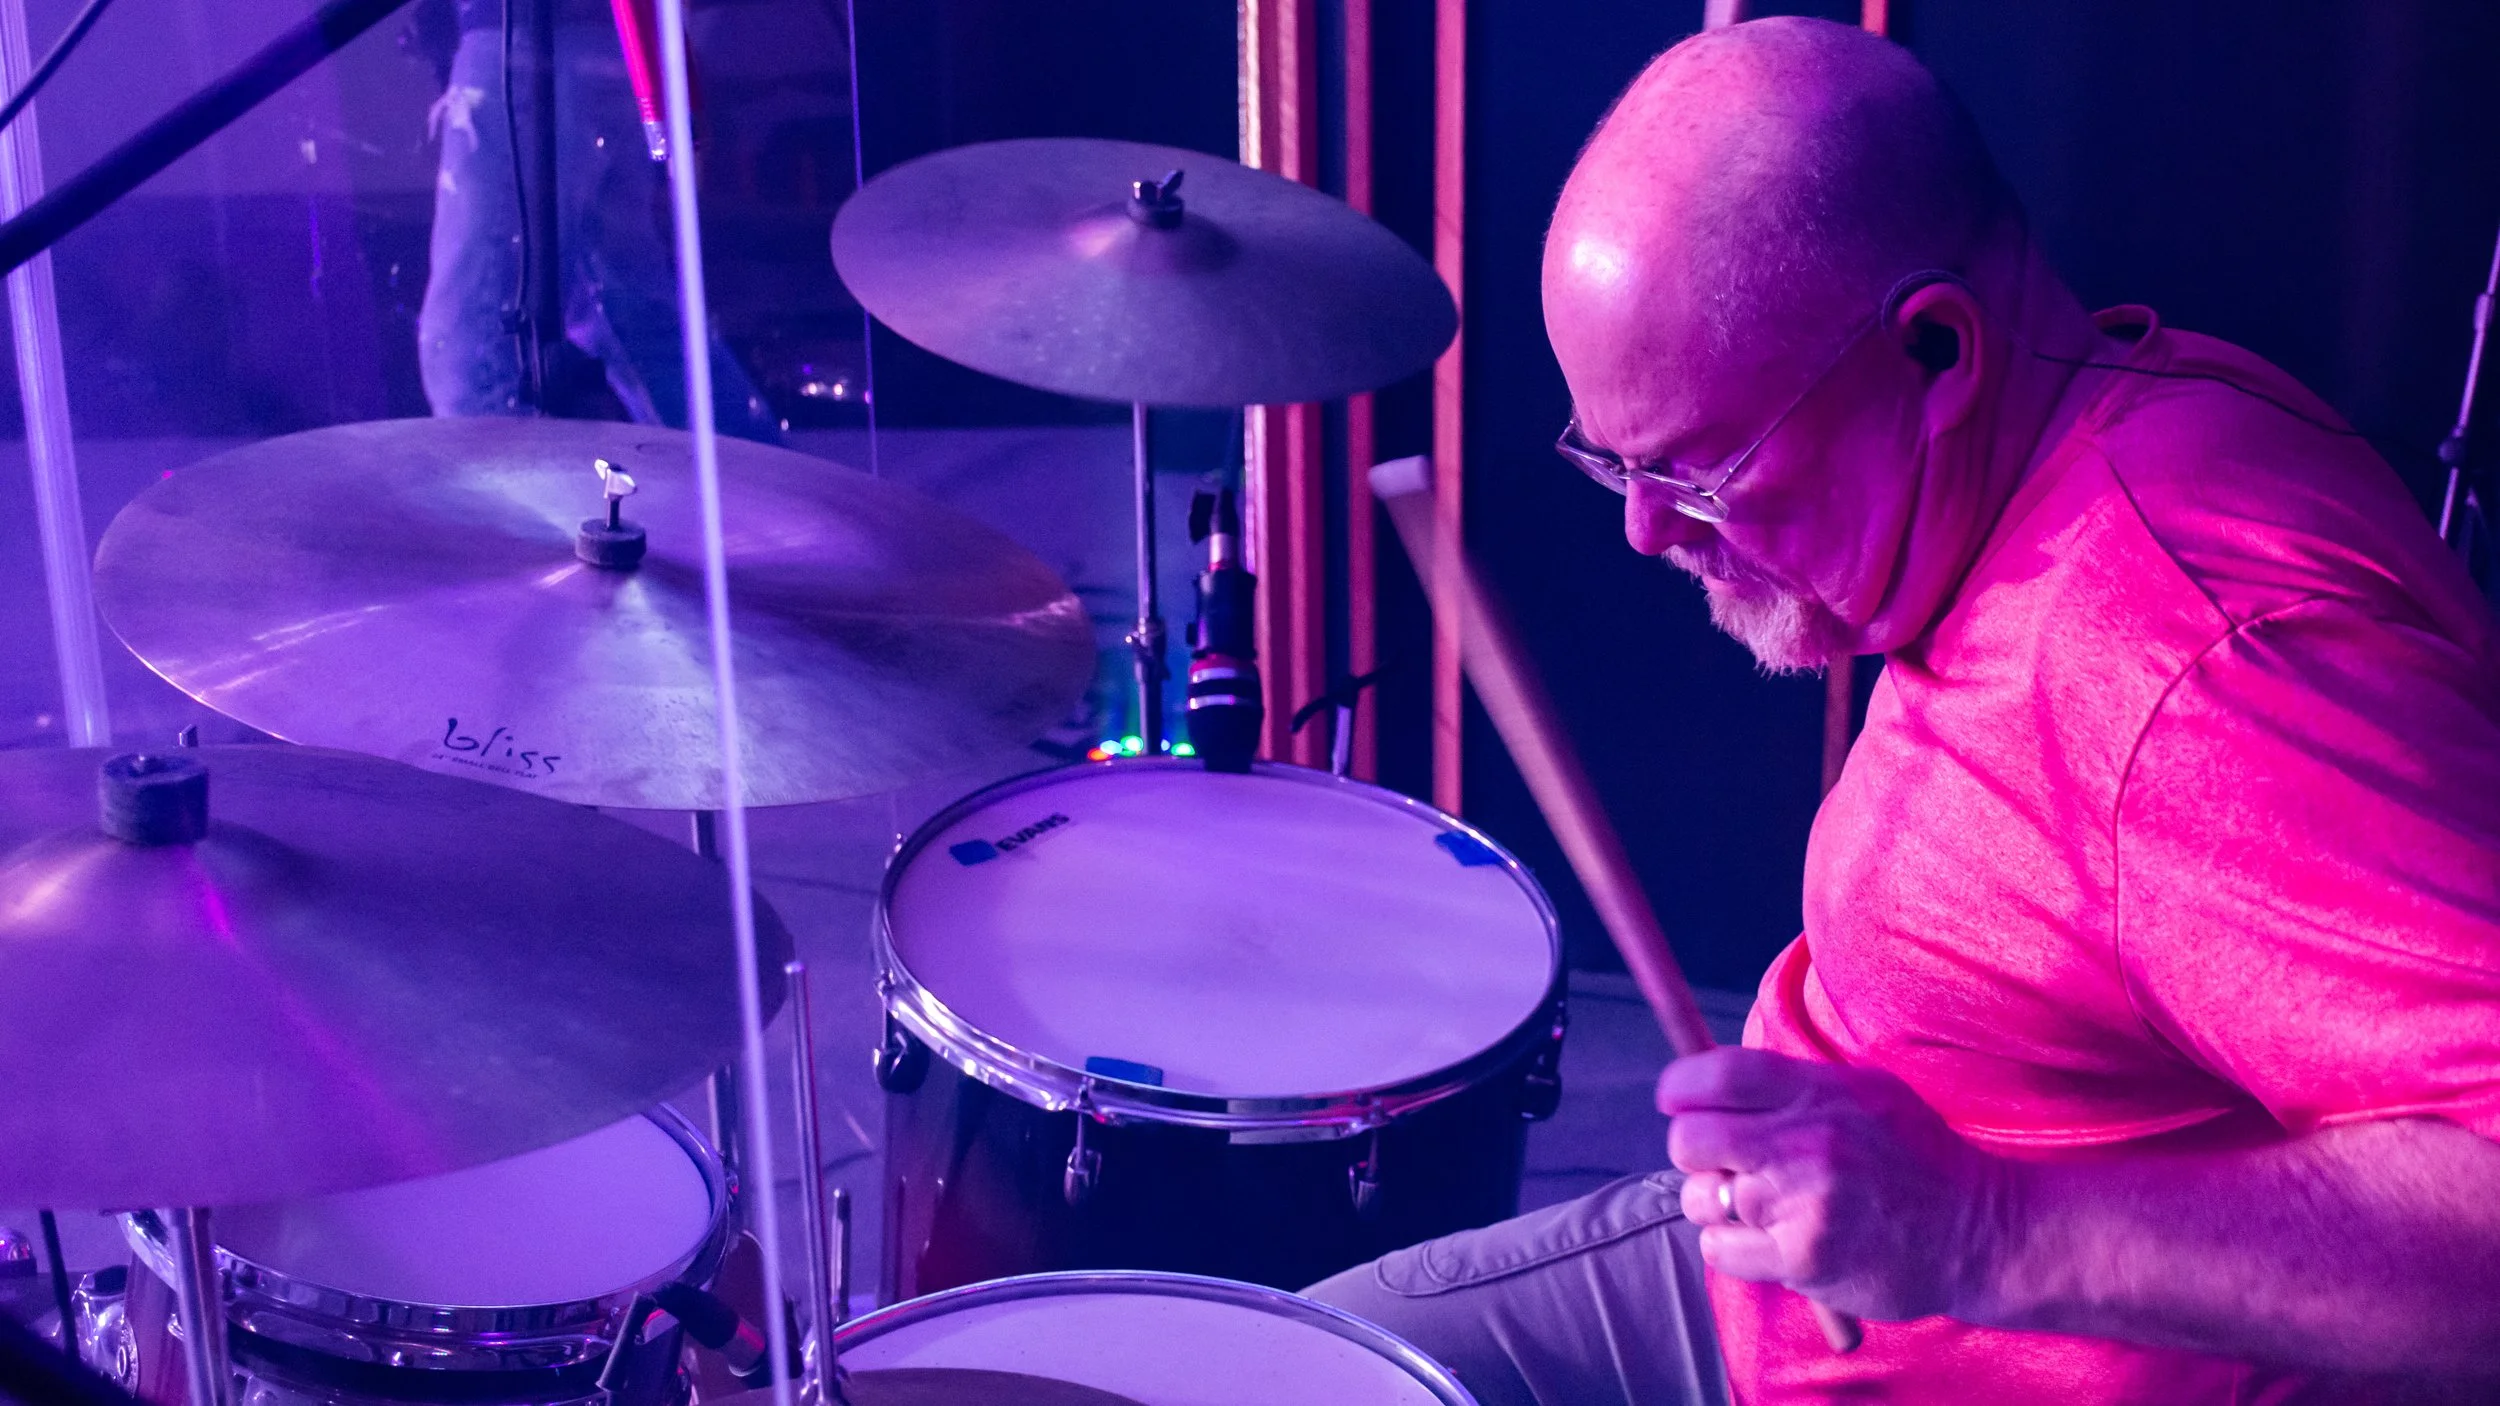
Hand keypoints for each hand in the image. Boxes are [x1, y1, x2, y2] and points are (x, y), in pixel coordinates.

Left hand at [1656, 1047, 2012, 1322]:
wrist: (1978, 1231)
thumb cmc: (1912, 1156)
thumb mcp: (1862, 1090)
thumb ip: (1788, 1085)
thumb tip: (1704, 1084)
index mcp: (1818, 1091)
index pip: (1714, 1075)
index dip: (1680, 1087)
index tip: (1679, 1101)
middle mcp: (1806, 1143)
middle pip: (1689, 1139)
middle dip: (1694, 1150)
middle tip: (1724, 1160)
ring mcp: (1802, 1204)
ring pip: (1699, 1199)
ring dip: (1716, 1203)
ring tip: (1762, 1204)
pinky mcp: (1802, 1260)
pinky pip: (1719, 1249)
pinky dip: (1734, 1246)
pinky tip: (1772, 1239)